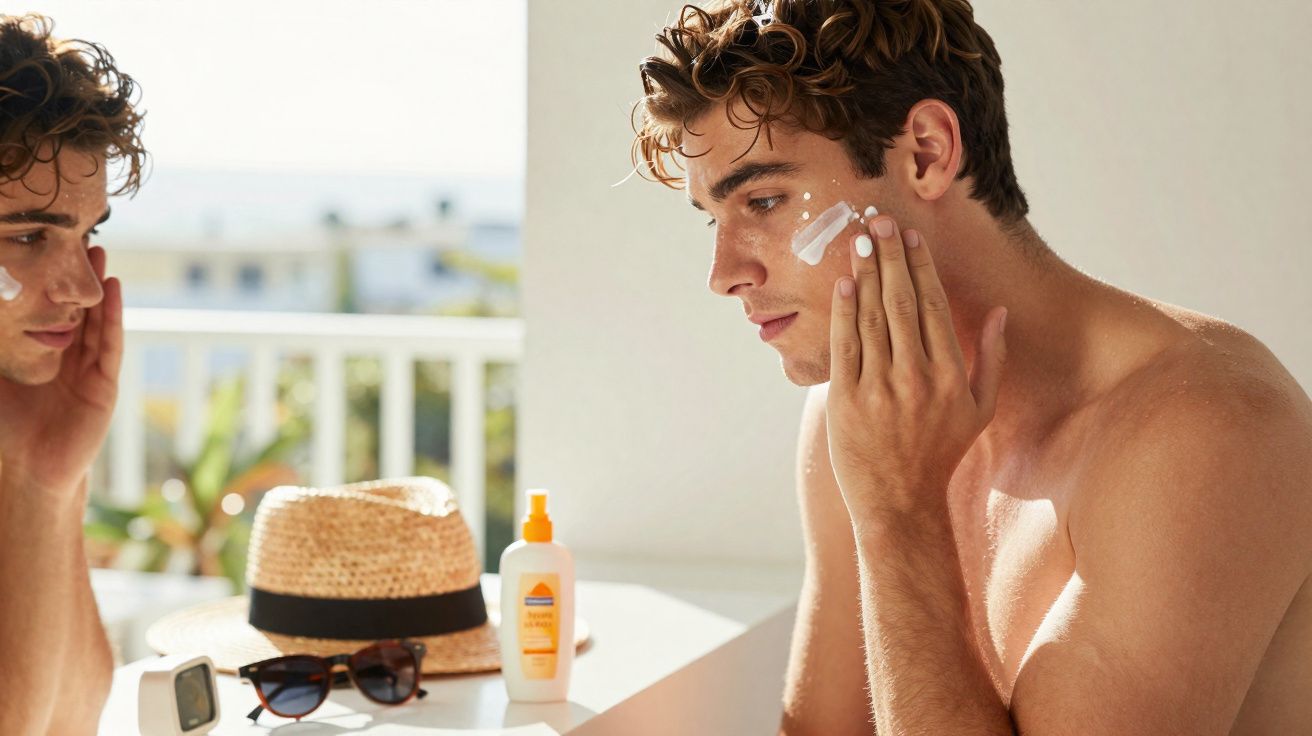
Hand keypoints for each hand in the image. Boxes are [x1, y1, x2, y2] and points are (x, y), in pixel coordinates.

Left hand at [0, 246, 122, 495]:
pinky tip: (114, 289)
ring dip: (98, 288)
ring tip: (99, 255)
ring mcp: (89, 371)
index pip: (47, 314)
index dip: (49, 285)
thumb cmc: (5, 431)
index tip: (46, 252)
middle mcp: (67, 361)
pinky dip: (112, 315)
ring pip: (95, 321)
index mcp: (41, 359)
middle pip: (76, 311)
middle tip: (79, 240)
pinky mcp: (105, 383)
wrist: (28, 471)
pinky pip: (110, 342)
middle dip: (77, 279)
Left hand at [825, 217, 1006, 525]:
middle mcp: (917, 378)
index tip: (911, 237)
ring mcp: (881, 389)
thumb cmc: (941, 453)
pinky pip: (845, 347)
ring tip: (859, 241)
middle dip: (890, 256)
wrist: (900, 501)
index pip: (933, 306)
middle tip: (879, 221)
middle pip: (902, 302)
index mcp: (951, 375)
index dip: (921, 267)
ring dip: (866, 274)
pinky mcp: (848, 401)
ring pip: (872, 318)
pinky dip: (844, 312)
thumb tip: (998, 311)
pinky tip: (843, 284)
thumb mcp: (980, 410)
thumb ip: (991, 359)